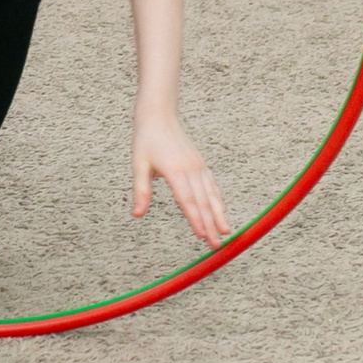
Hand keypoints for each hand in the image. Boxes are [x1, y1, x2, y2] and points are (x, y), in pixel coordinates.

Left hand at [132, 112, 229, 247]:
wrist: (159, 116)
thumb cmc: (146, 140)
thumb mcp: (139, 165)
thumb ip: (141, 191)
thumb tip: (137, 214)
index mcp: (175, 170)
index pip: (187, 200)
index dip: (195, 219)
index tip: (202, 236)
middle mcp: (190, 169)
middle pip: (203, 202)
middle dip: (210, 225)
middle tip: (215, 245)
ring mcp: (198, 166)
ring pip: (212, 195)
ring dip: (219, 215)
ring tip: (226, 233)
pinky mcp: (201, 164)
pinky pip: (212, 186)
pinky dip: (218, 200)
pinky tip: (221, 212)